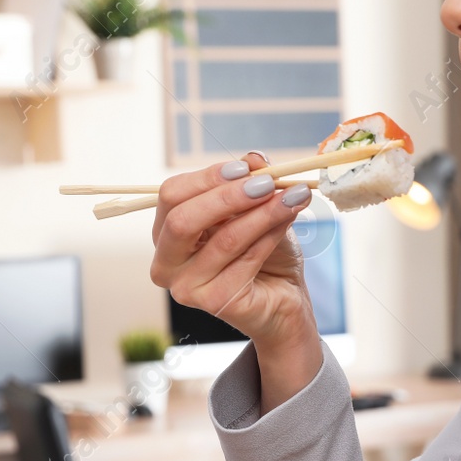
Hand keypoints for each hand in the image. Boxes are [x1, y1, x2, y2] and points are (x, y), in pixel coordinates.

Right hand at [150, 152, 321, 409]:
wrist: (283, 297)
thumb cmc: (261, 251)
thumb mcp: (254, 208)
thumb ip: (248, 183)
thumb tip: (254, 158)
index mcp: (166, 233)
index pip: (171, 195)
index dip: (207, 177)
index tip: (246, 167)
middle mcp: (166, 263)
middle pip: (182, 220)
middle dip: (228, 197)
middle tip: (267, 182)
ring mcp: (186, 287)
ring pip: (223, 239)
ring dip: (263, 213)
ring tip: (294, 196)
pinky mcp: (215, 303)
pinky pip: (246, 260)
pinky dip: (271, 236)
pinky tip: (289, 221)